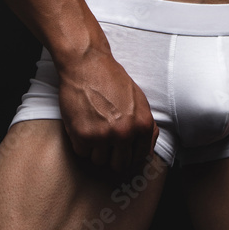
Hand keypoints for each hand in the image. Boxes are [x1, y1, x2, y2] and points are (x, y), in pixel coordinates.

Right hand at [58, 49, 158, 173]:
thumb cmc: (111, 79)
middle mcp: (125, 133)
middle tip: (106, 141)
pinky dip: (80, 143)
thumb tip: (147, 151)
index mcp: (143, 125)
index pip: (139, 158)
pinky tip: (83, 124)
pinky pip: (82, 153)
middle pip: (119, 165)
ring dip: (95, 149)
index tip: (122, 149)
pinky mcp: (83, 135)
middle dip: (112, 155)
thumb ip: (145, 126)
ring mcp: (103, 136)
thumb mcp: (139, 100)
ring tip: (94, 128)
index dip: (129, 154)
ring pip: (99, 161)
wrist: (87, 64)